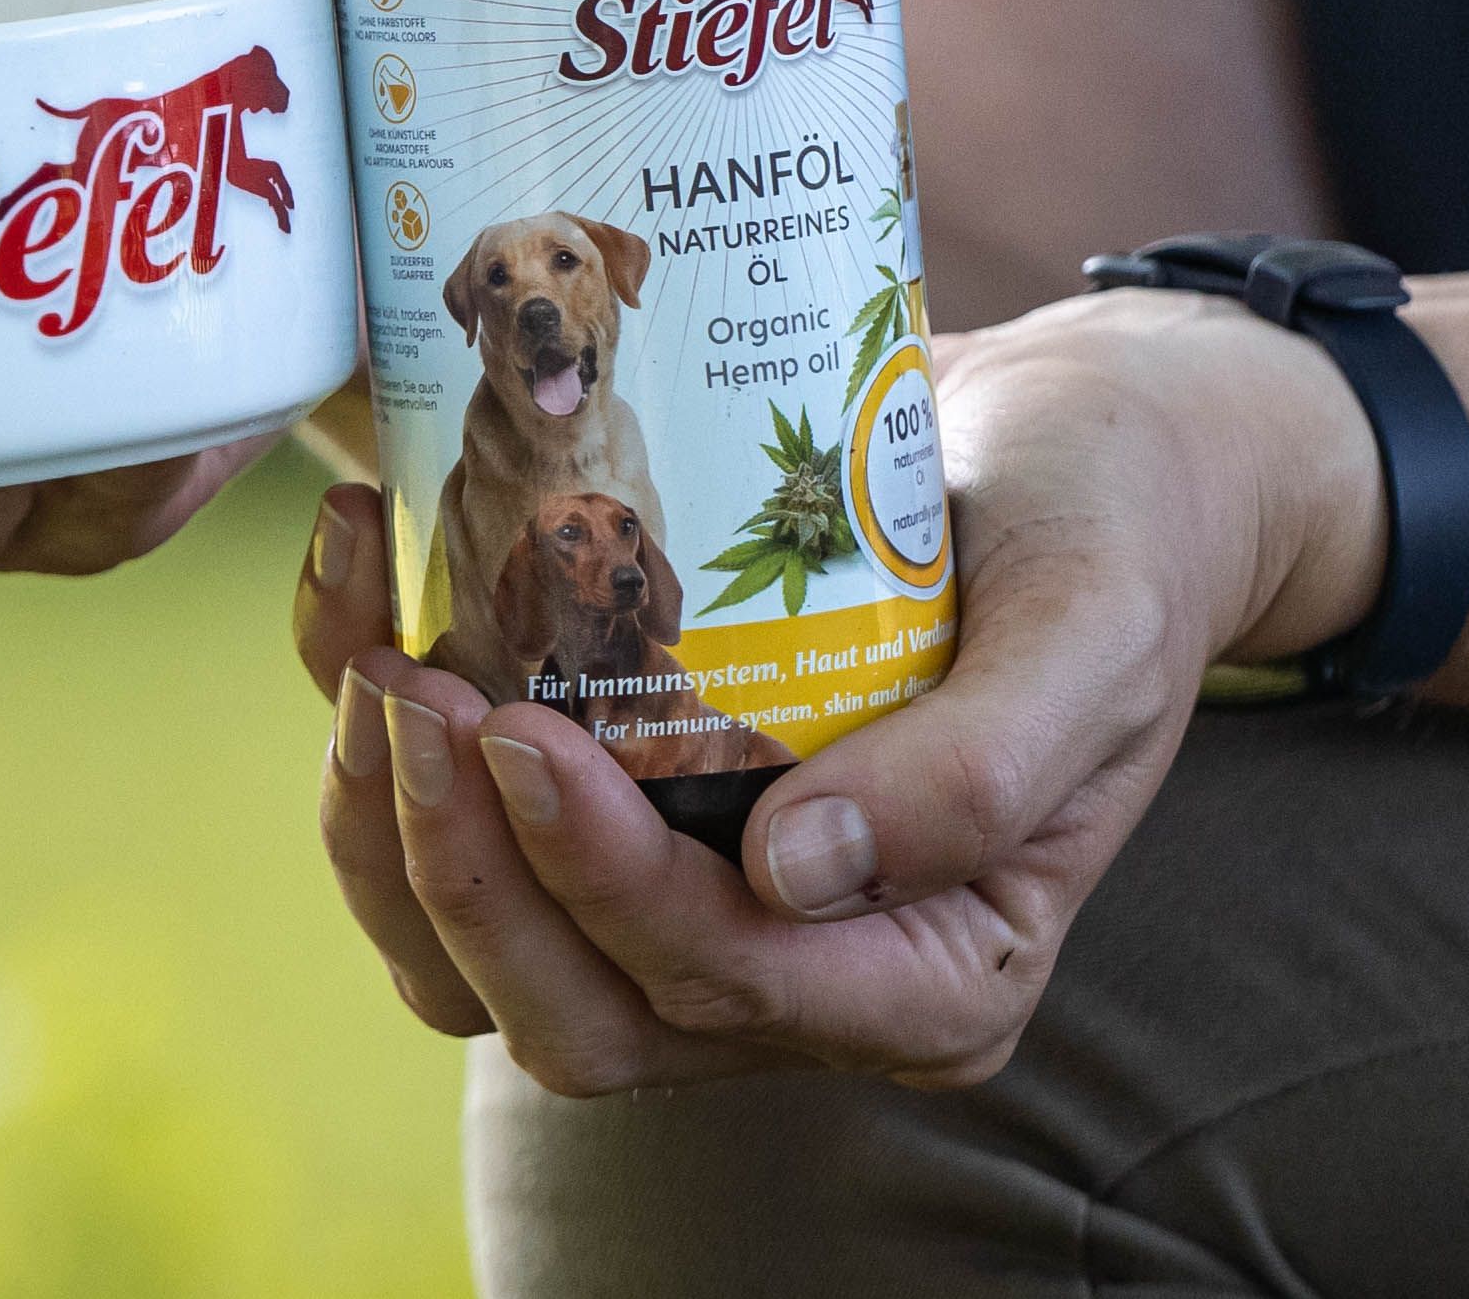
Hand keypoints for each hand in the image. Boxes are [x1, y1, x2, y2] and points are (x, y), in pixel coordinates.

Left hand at [291, 288, 1380, 1090]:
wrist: (1067, 454)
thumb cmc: (1104, 536)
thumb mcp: (1092, 629)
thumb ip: (981, 768)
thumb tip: (795, 873)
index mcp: (931, 974)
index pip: (727, 984)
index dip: (601, 882)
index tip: (517, 728)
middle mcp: (797, 977)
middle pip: (574, 1013)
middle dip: (462, 874)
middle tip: (405, 690)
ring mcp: (690, 905)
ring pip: (483, 961)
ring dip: (389, 833)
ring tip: (367, 655)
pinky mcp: (614, 818)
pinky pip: (462, 842)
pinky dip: (381, 745)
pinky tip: (364, 583)